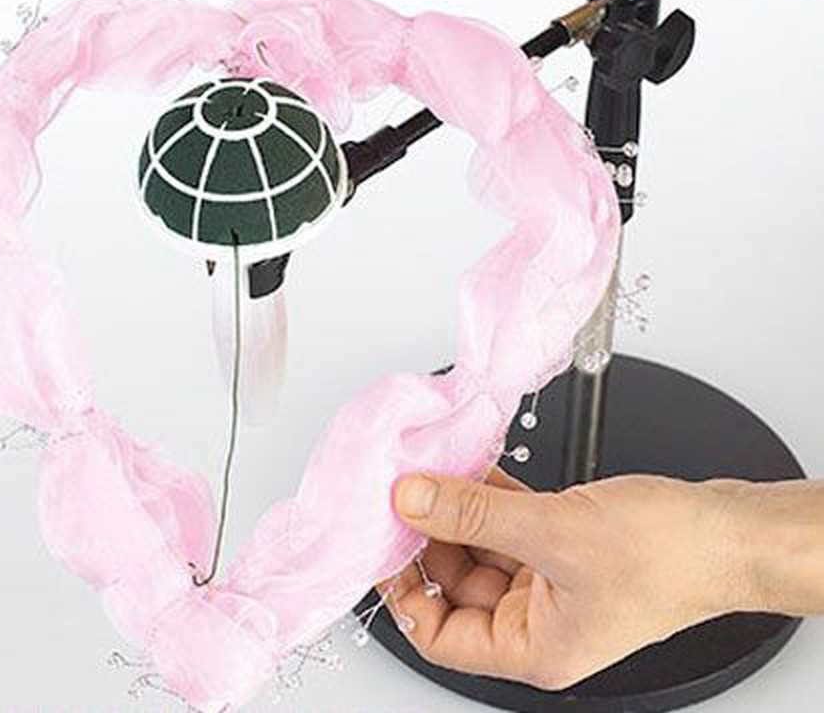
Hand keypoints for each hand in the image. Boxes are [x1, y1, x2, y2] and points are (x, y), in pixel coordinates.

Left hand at [386, 467, 754, 689]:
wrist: (732, 530)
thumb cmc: (670, 555)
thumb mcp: (553, 530)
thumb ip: (474, 512)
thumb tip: (411, 498)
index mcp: (533, 648)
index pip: (438, 634)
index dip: (401, 590)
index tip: (378, 542)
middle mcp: (537, 620)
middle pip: (454, 582)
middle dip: (427, 534)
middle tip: (401, 491)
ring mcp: (552, 580)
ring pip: (479, 544)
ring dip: (456, 506)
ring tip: (431, 468)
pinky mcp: (565, 544)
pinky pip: (508, 520)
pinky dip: (488, 493)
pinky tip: (471, 463)